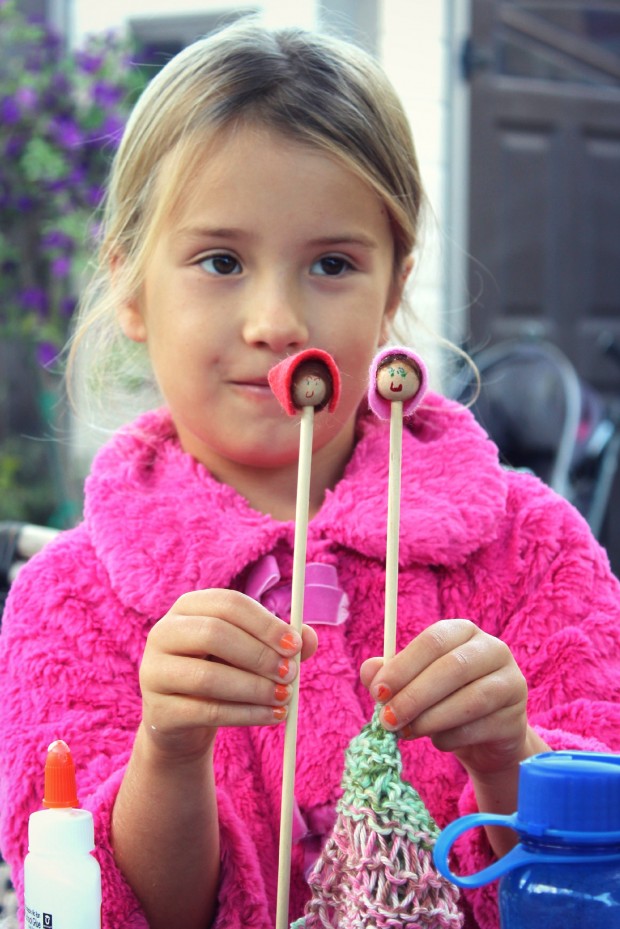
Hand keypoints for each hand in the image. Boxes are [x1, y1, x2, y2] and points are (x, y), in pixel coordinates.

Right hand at [139, 588, 317, 759]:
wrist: (184, 722)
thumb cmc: (223, 672)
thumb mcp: (250, 652)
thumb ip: (281, 643)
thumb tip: (309, 640)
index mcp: (189, 608)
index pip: (227, 603)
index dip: (264, 623)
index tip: (295, 644)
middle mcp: (164, 633)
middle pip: (213, 634)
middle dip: (259, 654)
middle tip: (292, 673)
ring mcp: (154, 672)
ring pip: (208, 677)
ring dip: (255, 688)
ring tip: (286, 698)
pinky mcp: (158, 711)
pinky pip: (206, 712)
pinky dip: (246, 714)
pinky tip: (272, 716)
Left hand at [360, 619, 529, 777]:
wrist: (482, 737)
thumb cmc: (442, 700)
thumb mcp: (412, 684)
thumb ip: (389, 675)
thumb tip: (369, 672)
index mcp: (462, 631)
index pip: (433, 641)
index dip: (403, 667)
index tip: (378, 692)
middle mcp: (492, 649)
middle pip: (452, 668)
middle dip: (414, 697)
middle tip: (387, 720)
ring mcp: (511, 681)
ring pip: (470, 699)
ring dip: (430, 720)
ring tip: (406, 733)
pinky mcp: (516, 717)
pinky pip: (479, 728)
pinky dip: (450, 738)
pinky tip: (437, 740)